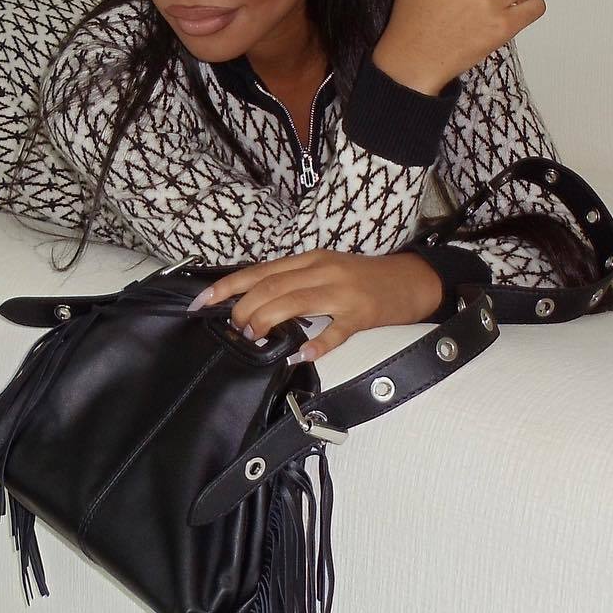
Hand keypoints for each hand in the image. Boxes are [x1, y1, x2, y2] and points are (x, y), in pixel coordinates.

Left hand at [185, 249, 444, 363]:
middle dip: (245, 307)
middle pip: (272, 285)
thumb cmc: (362, 278)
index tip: (201, 301)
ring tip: (253, 336)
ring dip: (268, 319)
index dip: (228, 286)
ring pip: (296, 301)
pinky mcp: (362, 313)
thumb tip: (252, 302)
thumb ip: (293, 282)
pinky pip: (336, 330)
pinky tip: (302, 354)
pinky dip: (317, 342)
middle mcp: (321, 270)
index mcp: (309, 259)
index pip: (260, 271)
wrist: (411, 278)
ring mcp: (342, 291)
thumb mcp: (324, 270)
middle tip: (235, 328)